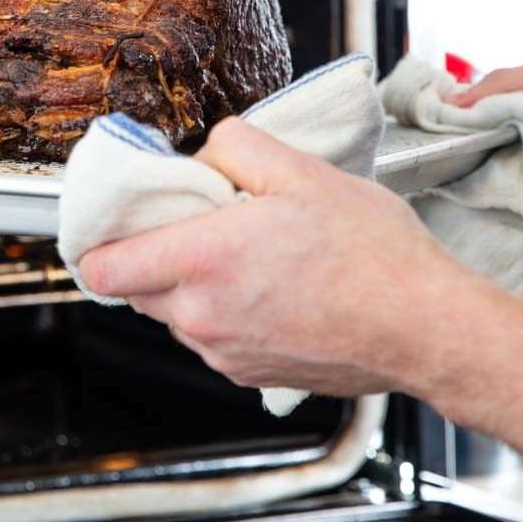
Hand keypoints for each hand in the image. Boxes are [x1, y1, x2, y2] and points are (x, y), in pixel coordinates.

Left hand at [78, 118, 507, 401]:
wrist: (425, 326)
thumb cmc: (373, 253)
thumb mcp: (302, 170)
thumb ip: (236, 146)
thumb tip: (204, 151)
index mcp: (203, 261)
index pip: (102, 267)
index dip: (97, 241)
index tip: (116, 219)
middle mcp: (202, 316)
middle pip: (136, 287)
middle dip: (155, 253)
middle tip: (201, 222)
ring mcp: (225, 353)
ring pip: (175, 313)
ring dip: (193, 284)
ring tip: (249, 254)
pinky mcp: (250, 375)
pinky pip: (212, 337)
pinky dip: (225, 312)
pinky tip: (273, 288)